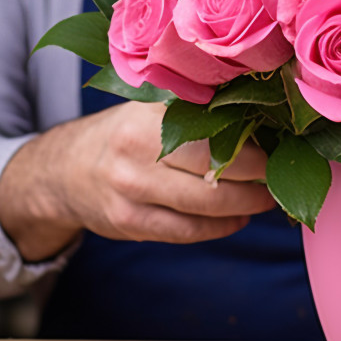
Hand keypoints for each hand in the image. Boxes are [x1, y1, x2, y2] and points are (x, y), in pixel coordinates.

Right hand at [0, 101, 275, 261]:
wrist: (62, 172)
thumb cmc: (122, 135)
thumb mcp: (149, 108)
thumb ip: (194, 109)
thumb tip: (262, 116)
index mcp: (147, 115)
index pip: (214, 129)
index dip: (253, 141)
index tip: (278, 143)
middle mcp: (136, 151)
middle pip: (216, 170)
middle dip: (258, 177)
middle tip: (279, 175)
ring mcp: (131, 191)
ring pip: (207, 205)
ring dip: (247, 205)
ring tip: (266, 198)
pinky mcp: (130, 223)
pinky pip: (189, 231)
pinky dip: (222, 226)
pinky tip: (237, 217)